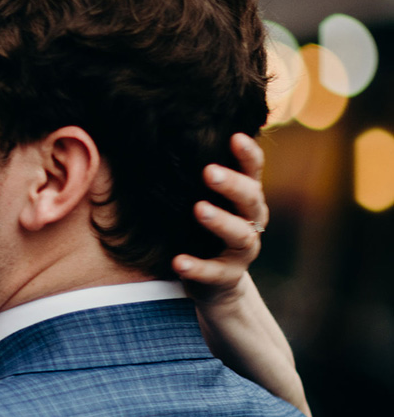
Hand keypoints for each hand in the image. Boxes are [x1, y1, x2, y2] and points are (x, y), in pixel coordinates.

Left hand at [172, 134, 267, 299]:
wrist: (215, 282)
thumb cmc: (205, 228)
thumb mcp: (205, 199)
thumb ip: (196, 175)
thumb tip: (163, 134)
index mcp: (247, 197)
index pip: (253, 170)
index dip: (248, 154)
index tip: (235, 136)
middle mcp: (251, 221)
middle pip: (250, 198)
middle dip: (232, 184)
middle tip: (208, 172)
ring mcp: (243, 251)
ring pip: (240, 235)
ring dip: (220, 221)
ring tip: (199, 209)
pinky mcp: (227, 277)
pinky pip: (214, 272)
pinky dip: (197, 267)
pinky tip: (178, 261)